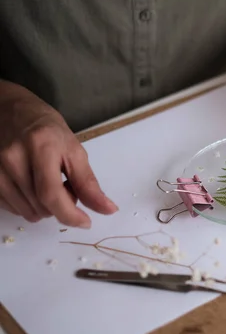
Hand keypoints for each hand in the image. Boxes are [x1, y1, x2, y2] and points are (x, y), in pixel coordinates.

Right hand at [0, 81, 117, 226]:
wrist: (8, 111)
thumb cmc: (46, 128)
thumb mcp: (73, 149)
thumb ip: (88, 182)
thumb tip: (108, 209)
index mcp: (41, 146)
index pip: (52, 193)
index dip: (70, 214)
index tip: (85, 222)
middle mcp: (13, 158)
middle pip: (41, 206)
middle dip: (61, 206)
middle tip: (65, 185)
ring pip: (26, 211)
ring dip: (45, 207)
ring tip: (47, 183)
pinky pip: (11, 208)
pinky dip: (28, 205)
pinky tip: (32, 187)